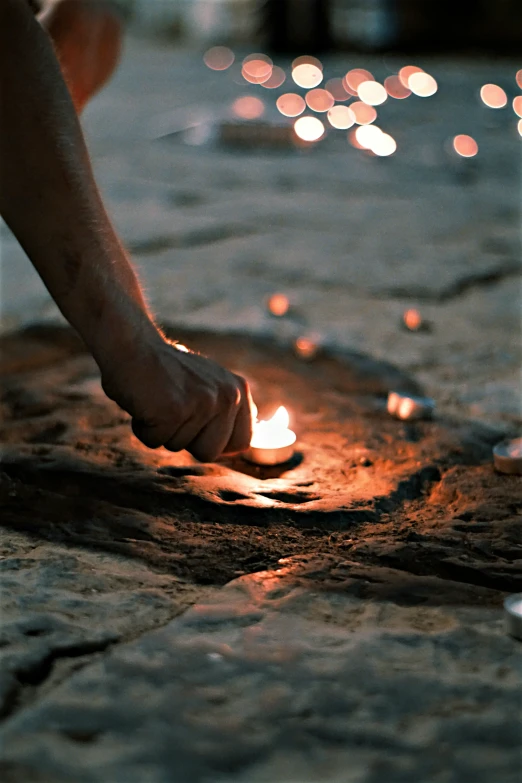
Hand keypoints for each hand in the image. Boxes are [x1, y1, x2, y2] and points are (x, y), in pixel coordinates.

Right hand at [100, 334, 253, 461]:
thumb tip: (244, 443)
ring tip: (157, 400)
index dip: (213, 444)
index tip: (195, 429)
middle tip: (172, 409)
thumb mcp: (207, 385)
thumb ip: (227, 411)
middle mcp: (227, 396)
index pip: (241, 442)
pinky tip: (144, 401)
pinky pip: (154, 441)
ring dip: (161, 430)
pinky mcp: (175, 410)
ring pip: (178, 446)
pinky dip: (142, 427)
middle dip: (185, 441)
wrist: (131, 345)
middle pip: (209, 453)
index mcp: (238, 391)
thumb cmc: (164, 371)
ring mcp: (203, 403)